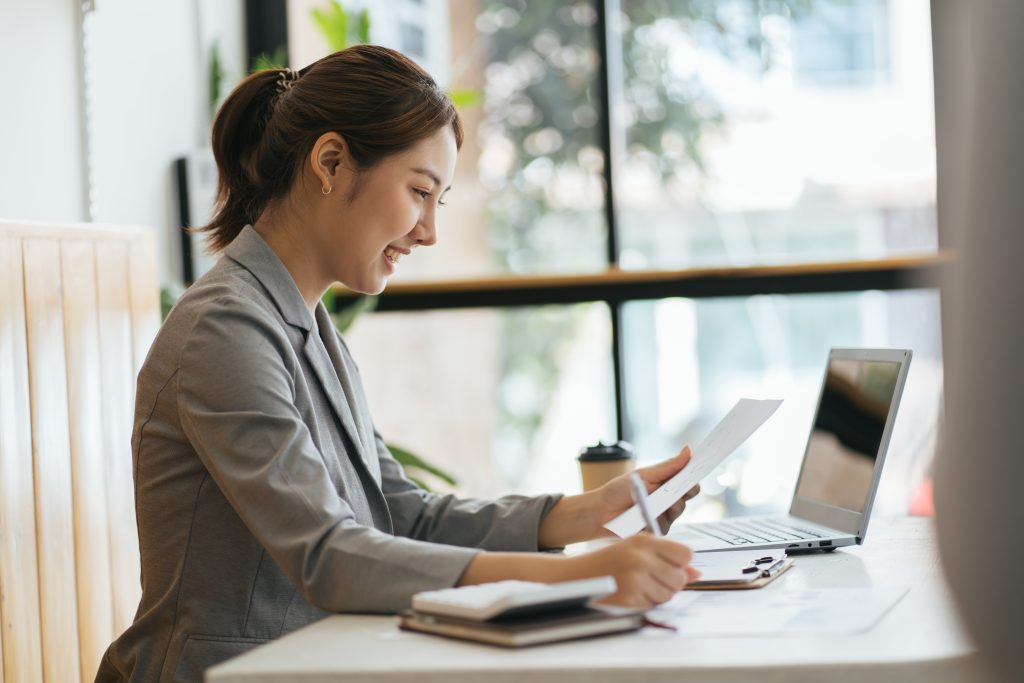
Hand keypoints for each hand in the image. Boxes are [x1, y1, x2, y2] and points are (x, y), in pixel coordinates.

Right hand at [566, 534, 698, 607]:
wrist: (577, 576)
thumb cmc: (609, 562)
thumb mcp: (636, 551)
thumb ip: (667, 559)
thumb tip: (697, 573)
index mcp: (645, 540)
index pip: (685, 553)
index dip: (679, 563)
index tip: (667, 565)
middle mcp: (641, 557)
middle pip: (679, 578)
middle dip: (669, 582)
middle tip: (648, 578)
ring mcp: (636, 577)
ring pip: (669, 594)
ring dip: (656, 594)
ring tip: (636, 585)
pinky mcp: (630, 596)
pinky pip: (653, 605)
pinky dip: (644, 603)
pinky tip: (629, 593)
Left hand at [595, 446, 700, 534]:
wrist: (600, 511)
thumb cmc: (619, 490)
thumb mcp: (644, 475)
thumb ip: (668, 466)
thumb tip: (688, 450)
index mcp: (666, 485)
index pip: (688, 483)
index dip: (693, 479)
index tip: (696, 474)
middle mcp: (668, 501)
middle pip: (686, 498)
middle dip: (681, 493)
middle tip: (672, 490)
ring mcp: (663, 517)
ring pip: (677, 512)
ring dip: (667, 505)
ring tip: (653, 502)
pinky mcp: (656, 531)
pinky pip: (664, 526)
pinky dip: (655, 519)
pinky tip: (644, 516)